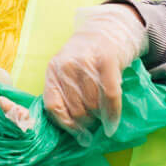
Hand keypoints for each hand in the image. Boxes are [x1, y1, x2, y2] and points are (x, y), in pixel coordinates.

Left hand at [43, 4, 148, 134]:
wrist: (107, 29)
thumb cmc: (86, 58)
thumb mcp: (67, 72)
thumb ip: (65, 95)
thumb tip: (76, 133)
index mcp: (53, 70)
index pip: (53, 106)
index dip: (66, 125)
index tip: (78, 135)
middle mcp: (66, 66)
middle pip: (76, 110)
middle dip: (87, 123)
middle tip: (95, 123)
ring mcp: (86, 62)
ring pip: (93, 105)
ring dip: (100, 117)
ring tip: (103, 114)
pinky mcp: (107, 61)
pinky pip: (110, 96)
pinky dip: (113, 114)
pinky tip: (112, 124)